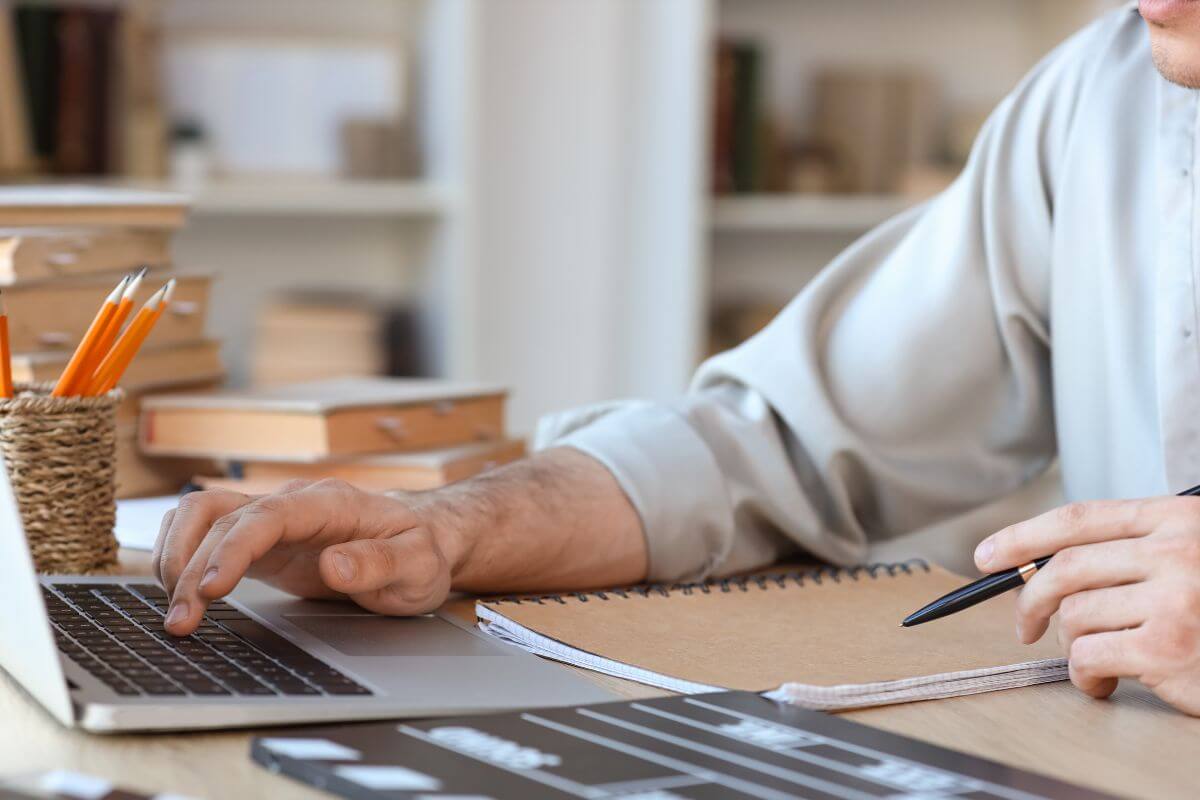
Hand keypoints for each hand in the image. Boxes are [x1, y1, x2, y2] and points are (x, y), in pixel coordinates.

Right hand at [152, 479, 462, 635]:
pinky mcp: (261, 539)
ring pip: (203, 515)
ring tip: (174, 612)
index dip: (234, 548)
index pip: (268, 515)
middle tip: (182, 623)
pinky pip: (206, 530)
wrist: (421, 540)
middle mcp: (294, 502)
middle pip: (223, 518)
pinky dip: (181, 555)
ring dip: (177, 557)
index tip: (212, 588)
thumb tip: (334, 565)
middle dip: (193, 567)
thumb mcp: (418, 565)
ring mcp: (273, 517)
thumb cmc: (420, 552)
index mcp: (331, 503)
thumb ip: (381, 563)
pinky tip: (178, 593)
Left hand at [975, 498, 1199, 715]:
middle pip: (1065, 568)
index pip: (1079, 519)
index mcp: (1177, 520)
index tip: (987, 556)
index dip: (1023, 536)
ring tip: (1097, 661)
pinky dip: (1084, 676)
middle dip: (1030, 600)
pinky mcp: (1168, 648)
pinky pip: (1088, 656)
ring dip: (1070, 646)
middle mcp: (1176, 552)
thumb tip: (1041, 569)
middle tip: (1024, 626)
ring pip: (1074, 615)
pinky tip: (1106, 682)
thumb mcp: (1188, 560)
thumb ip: (1129, 554)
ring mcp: (1174, 599)